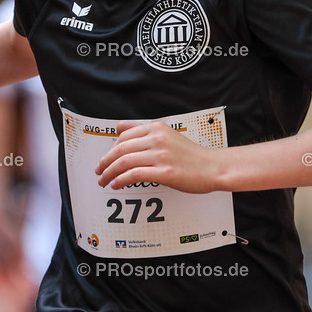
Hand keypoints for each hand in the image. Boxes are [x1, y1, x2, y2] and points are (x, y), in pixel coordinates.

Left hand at [95, 121, 222, 193]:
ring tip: (104, 180)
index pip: (123, 136)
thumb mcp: (167, 135)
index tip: (105, 159)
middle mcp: (157, 139)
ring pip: (124, 162)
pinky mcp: (165, 172)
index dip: (110, 149)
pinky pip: (134, 175)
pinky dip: (121, 180)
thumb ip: (142, 130)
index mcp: (157, 128)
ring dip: (109, 173)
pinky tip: (117, 185)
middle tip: (99, 171)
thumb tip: (119, 126)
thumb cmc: (191, 155)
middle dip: (105, 162)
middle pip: (120, 149)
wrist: (212, 167)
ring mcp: (161, 155)